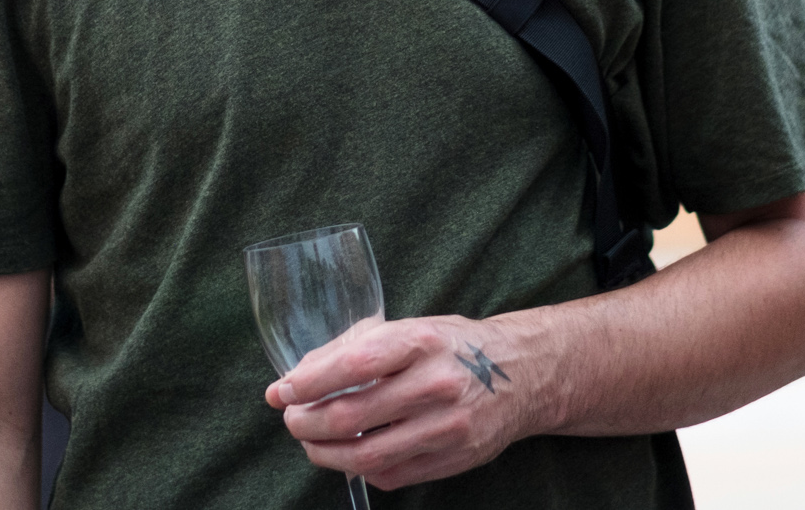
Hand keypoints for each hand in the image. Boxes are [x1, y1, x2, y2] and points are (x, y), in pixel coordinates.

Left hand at [264, 316, 533, 489]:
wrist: (523, 374)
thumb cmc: (453, 346)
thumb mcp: (411, 328)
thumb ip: (357, 346)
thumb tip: (300, 375)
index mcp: (421, 341)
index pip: (352, 364)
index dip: (307, 382)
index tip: (281, 391)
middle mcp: (436, 385)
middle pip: (351, 416)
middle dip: (307, 422)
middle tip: (292, 419)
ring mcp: (446, 427)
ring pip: (366, 455)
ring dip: (324, 453)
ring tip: (310, 441)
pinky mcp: (452, 459)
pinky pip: (390, 475)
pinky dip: (359, 468)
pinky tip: (348, 454)